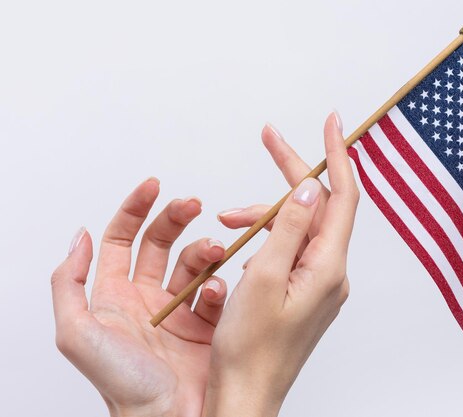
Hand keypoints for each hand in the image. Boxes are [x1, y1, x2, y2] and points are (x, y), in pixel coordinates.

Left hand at [51, 180, 228, 416]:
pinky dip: (218, 285)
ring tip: (214, 250)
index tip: (154, 186)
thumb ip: (68, 282)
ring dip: (203, 250)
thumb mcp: (76, 333)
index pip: (122, 240)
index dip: (135, 210)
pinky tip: (215, 291)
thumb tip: (81, 236)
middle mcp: (146, 299)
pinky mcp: (206, 324)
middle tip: (193, 204)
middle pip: (161, 243)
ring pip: (192, 263)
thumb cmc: (121, 384)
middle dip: (175, 217)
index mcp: (114, 296)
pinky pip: (215, 292)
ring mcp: (178, 311)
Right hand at [205, 112, 358, 416]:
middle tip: (268, 139)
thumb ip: (289, 228)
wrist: (245, 396)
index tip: (330, 121)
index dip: (337, 155)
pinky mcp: (303, 292)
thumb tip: (310, 187)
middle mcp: (330, 272)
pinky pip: (290, 251)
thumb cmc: (250, 349)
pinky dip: (266, 239)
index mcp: (327, 266)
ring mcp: (318, 283)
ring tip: (227, 221)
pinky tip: (241, 249)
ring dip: (265, 215)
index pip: (342, 196)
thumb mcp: (262, 278)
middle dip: (291, 173)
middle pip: (318, 206)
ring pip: (298, 228)